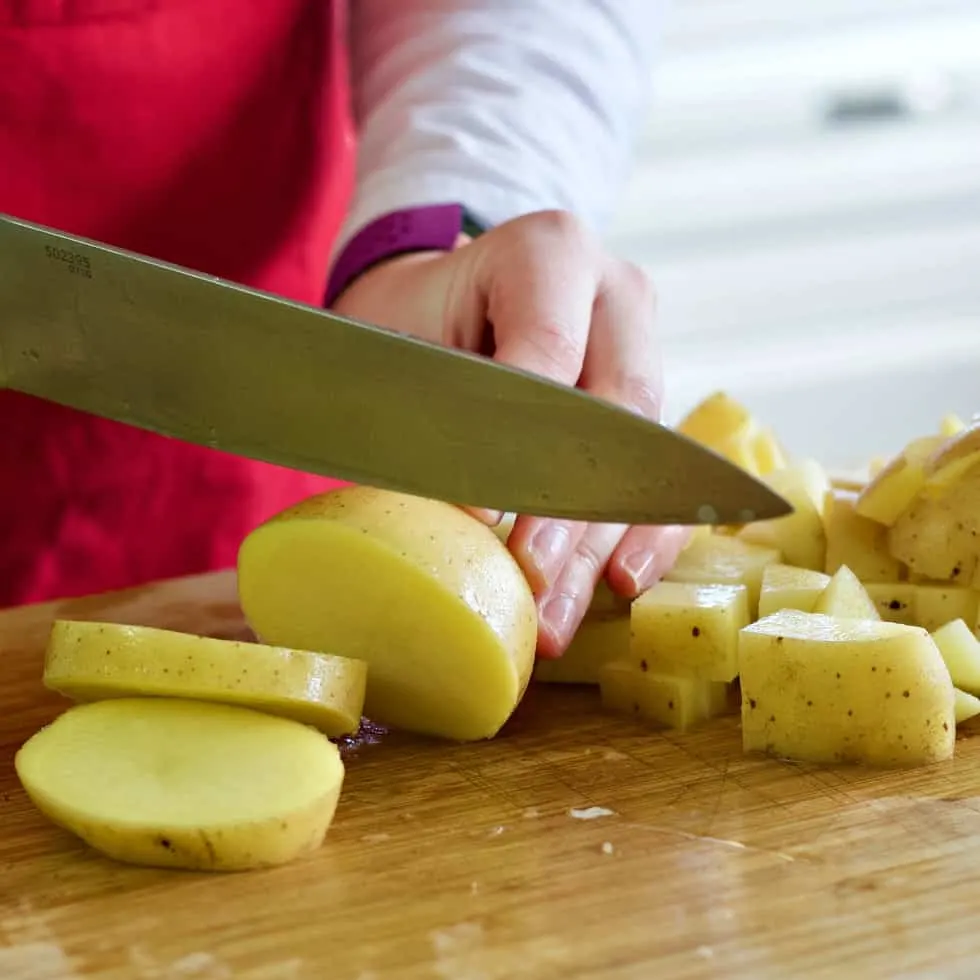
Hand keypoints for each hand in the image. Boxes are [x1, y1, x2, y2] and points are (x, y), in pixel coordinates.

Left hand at [332, 210, 690, 655]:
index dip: (518, 442)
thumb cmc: (413, 320)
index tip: (479, 517)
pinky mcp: (647, 407)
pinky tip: (618, 583)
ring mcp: (642, 350)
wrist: (447, 301)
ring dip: (597, 544)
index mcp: (551, 251)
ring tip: (555, 617)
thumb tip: (458, 514)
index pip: (548, 350)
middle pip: (616, 411)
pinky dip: (644, 535)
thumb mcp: (401, 338)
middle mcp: (615, 295)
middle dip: (572, 509)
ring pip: (641, 458)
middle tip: (530, 580)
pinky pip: (660, 477)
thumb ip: (430, 407)